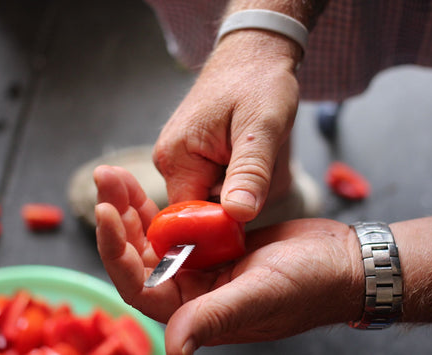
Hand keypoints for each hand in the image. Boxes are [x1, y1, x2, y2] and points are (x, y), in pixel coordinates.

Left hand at [94, 165, 362, 354]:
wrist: (341, 261)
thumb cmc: (310, 283)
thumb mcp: (262, 295)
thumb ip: (215, 317)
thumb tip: (175, 349)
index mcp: (195, 311)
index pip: (139, 285)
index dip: (115, 251)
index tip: (105, 210)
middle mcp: (192, 292)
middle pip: (139, 257)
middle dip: (117, 219)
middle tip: (105, 179)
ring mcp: (202, 266)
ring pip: (154, 238)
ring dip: (133, 207)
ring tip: (115, 175)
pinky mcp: (214, 245)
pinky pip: (178, 225)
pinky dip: (161, 205)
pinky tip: (143, 185)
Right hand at [153, 30, 300, 222]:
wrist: (254, 54)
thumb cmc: (258, 82)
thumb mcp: (262, 128)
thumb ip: (250, 173)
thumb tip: (238, 215)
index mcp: (177, 157)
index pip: (188, 218)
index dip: (218, 228)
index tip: (247, 222)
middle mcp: (169, 161)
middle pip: (200, 211)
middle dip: (234, 203)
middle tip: (261, 173)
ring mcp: (180, 159)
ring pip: (210, 198)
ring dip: (238, 189)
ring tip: (257, 158)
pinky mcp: (192, 156)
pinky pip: (213, 183)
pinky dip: (235, 178)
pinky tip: (248, 157)